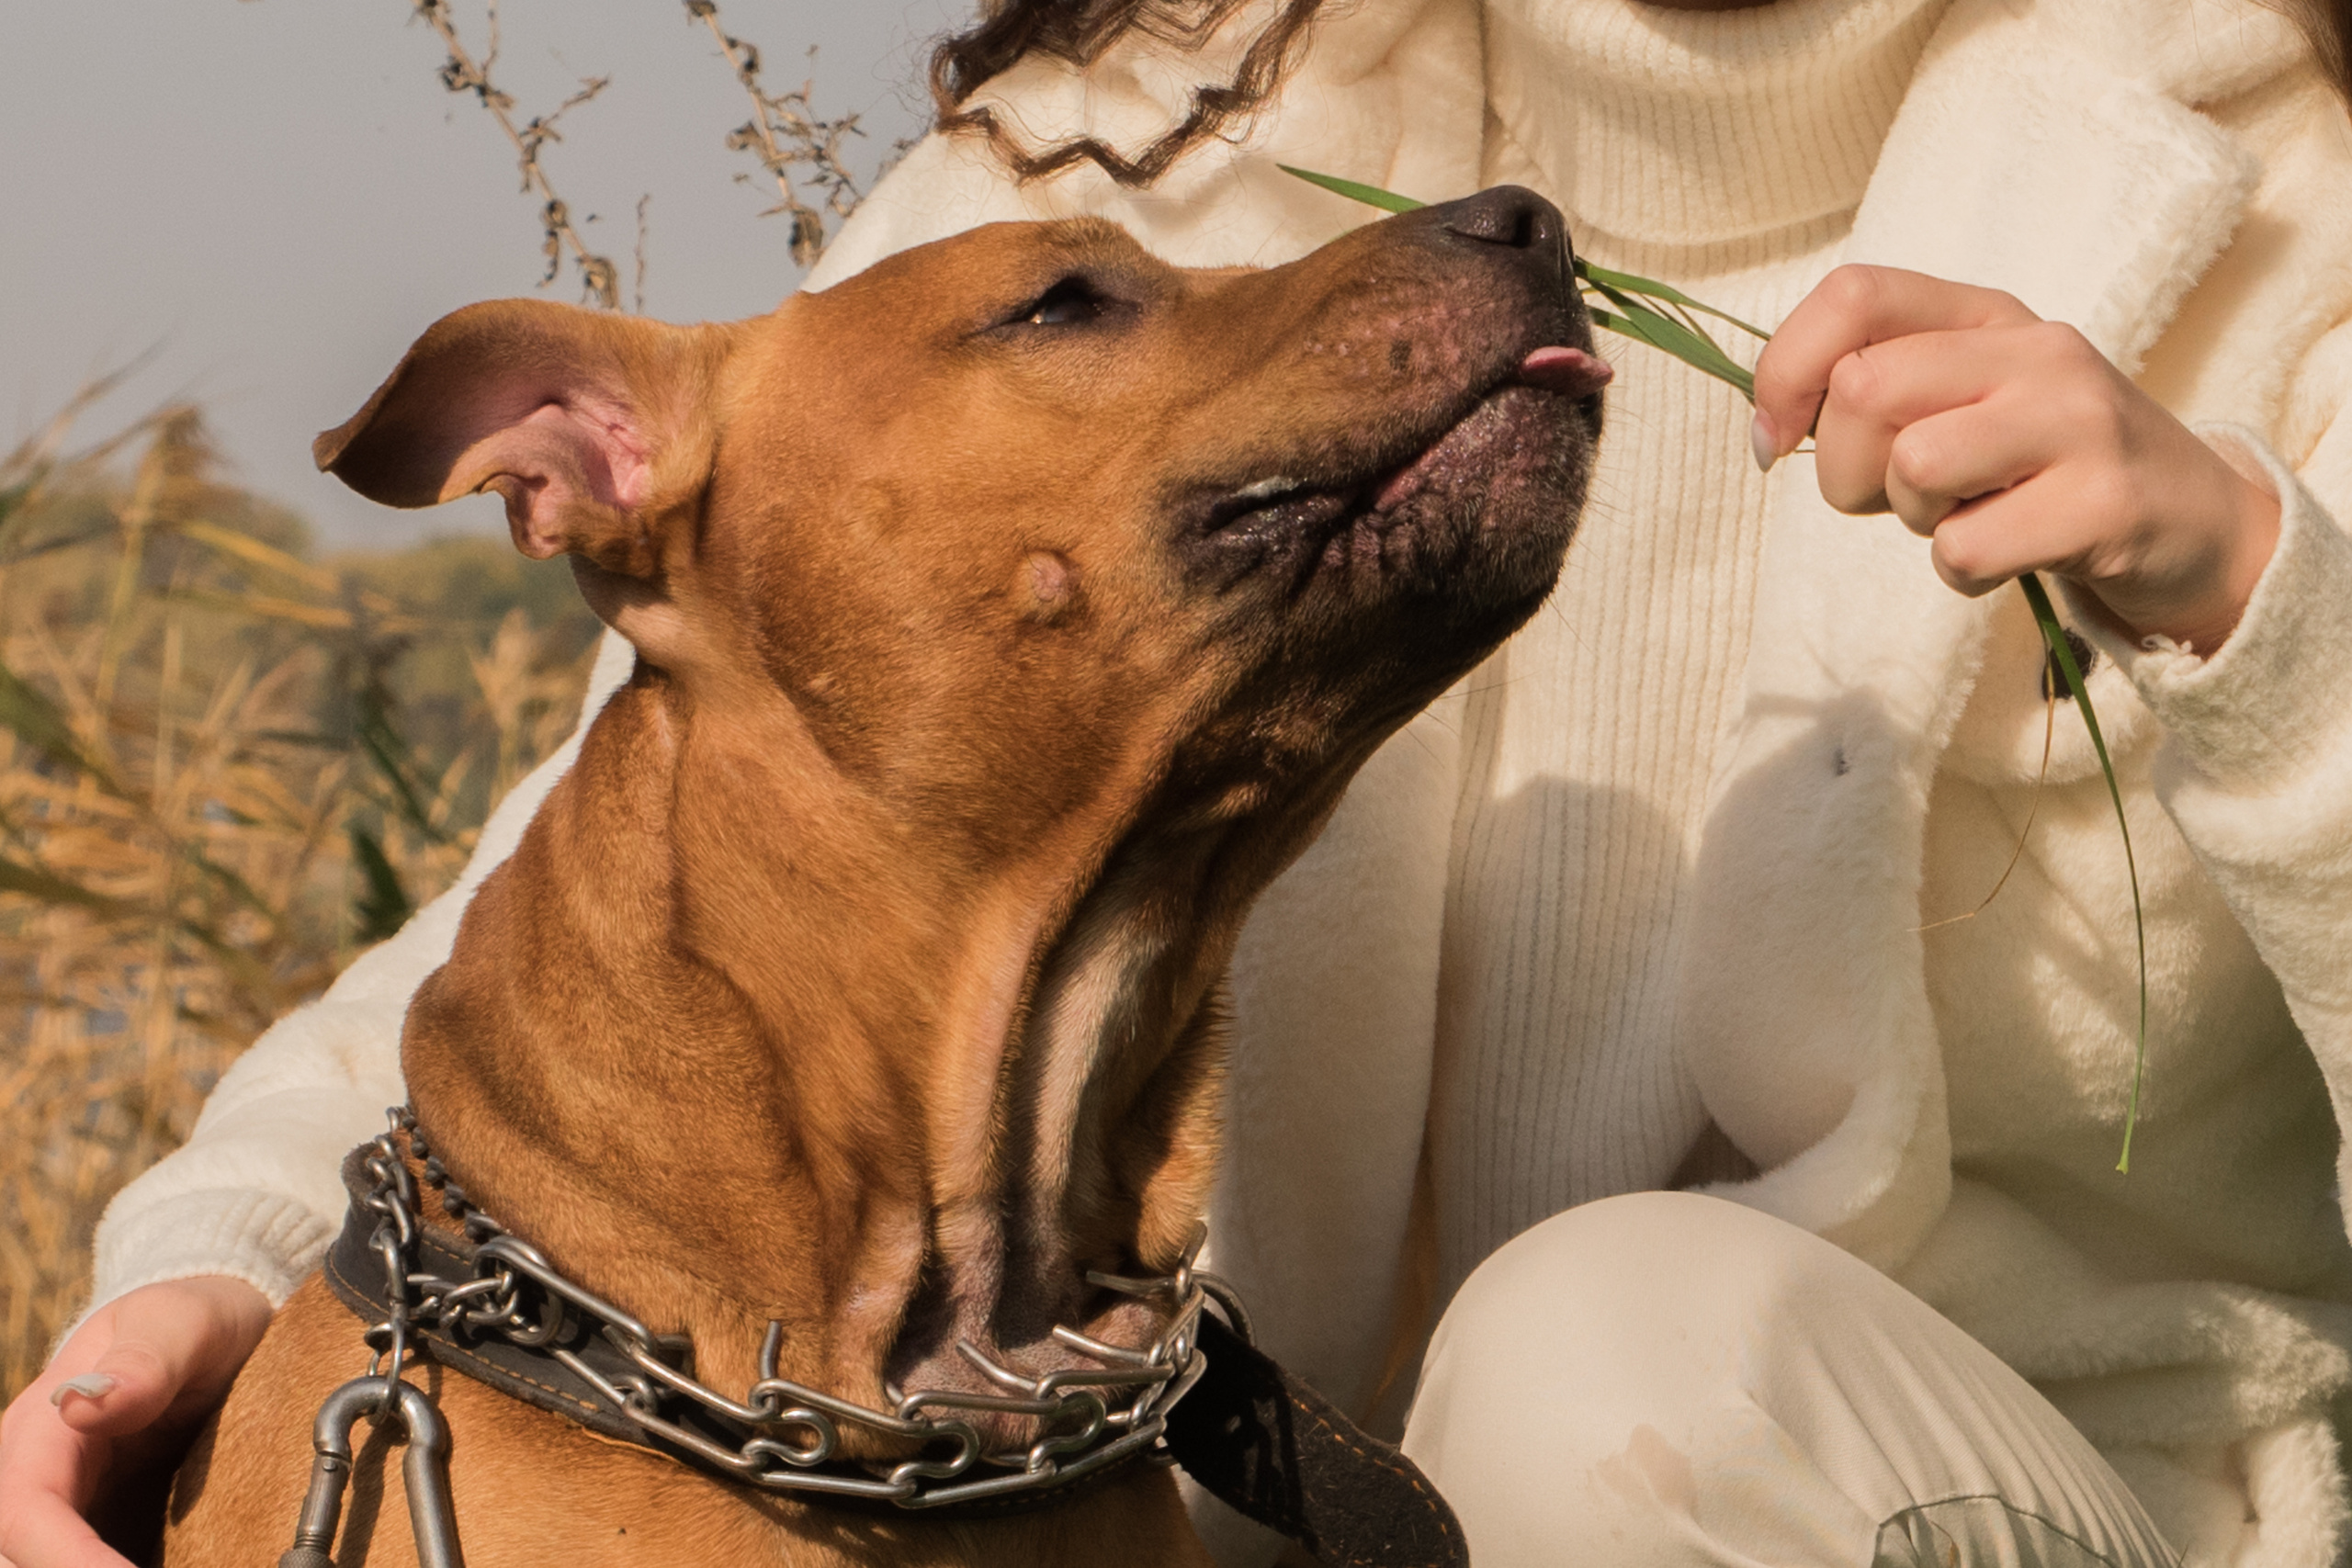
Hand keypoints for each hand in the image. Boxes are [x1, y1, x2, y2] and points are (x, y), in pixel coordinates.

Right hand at [0, 1277, 270, 1567]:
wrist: (214, 1328)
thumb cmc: (192, 1319)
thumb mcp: (183, 1320)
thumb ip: (147, 1358)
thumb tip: (84, 1407)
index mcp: (43, 1429)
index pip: (26, 1512)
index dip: (65, 1560)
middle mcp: (42, 1477)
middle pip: (23, 1557)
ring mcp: (72, 1508)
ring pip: (47, 1562)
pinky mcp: (106, 1527)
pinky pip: (94, 1560)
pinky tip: (183, 1567)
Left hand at [1751, 264, 2280, 653]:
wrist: (2196, 524)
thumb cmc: (2041, 470)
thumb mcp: (1964, 404)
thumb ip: (1875, 393)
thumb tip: (1770, 424)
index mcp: (1986, 315)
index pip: (1853, 295)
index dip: (1784, 370)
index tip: (1774, 437)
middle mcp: (2035, 351)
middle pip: (1865, 388)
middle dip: (1845, 467)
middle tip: (1899, 496)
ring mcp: (2078, 422)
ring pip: (1915, 466)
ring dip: (1914, 518)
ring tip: (1966, 516)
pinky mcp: (2104, 504)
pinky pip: (1963, 549)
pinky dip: (1962, 572)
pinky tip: (2008, 554)